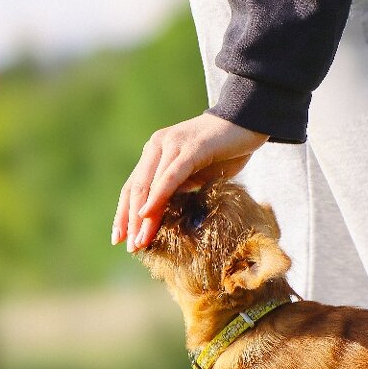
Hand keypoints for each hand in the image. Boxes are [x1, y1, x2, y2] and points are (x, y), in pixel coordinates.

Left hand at [113, 112, 267, 251]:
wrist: (248, 120)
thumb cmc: (224, 150)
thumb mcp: (195, 174)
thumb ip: (178, 188)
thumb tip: (163, 215)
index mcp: (155, 151)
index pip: (133, 186)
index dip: (123, 213)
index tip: (119, 238)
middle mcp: (158, 145)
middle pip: (136, 188)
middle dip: (130, 221)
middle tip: (130, 248)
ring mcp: (173, 145)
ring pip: (150, 185)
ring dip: (142, 216)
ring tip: (139, 240)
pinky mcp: (191, 148)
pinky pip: (170, 176)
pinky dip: (158, 196)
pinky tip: (148, 214)